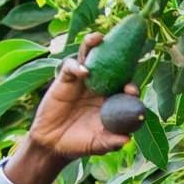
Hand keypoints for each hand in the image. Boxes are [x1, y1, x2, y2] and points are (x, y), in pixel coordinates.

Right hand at [26, 32, 140, 160]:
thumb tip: (127, 139)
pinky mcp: (65, 79)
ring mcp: (83, 81)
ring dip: (93, 45)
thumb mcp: (98, 144)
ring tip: (98, 38)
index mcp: (113, 100)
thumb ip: (112, 142)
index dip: (130, 86)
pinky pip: (71, 67)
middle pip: (111, 65)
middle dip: (117, 55)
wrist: (53, 144)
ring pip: (90, 57)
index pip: (126, 87)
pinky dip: (76, 66)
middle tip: (122, 50)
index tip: (131, 90)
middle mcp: (100, 87)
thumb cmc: (80, 144)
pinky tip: (82, 71)